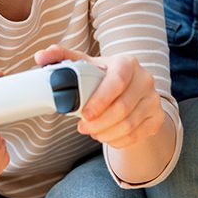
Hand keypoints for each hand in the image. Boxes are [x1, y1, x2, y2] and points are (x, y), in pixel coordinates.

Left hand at [33, 45, 163, 149]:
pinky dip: (118, 141)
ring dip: (106, 133)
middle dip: (99, 123)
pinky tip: (106, 136)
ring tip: (92, 132)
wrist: (132, 90)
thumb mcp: (86, 65)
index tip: (84, 115)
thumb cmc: (104, 77)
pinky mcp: (156, 118)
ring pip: (129, 125)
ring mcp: (153, 100)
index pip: (118, 81)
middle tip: (83, 127)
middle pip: (123, 108)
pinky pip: (137, 136)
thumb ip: (62, 58)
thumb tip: (40, 56)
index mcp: (127, 63)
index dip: (101, 100)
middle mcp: (145, 79)